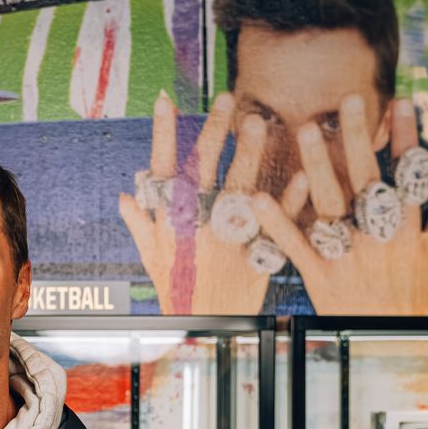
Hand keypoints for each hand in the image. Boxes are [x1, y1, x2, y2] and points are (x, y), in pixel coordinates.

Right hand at [118, 90, 306, 314]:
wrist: (206, 328)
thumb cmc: (178, 293)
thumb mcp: (153, 261)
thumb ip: (140, 226)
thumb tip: (125, 196)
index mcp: (169, 224)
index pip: (162, 170)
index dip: (163, 135)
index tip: (165, 102)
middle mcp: (195, 227)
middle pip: (204, 170)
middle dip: (214, 131)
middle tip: (226, 99)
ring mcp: (225, 239)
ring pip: (238, 187)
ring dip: (250, 153)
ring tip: (259, 121)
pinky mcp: (255, 254)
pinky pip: (275, 223)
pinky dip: (290, 200)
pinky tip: (301, 174)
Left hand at [250, 95, 427, 314]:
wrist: (391, 346)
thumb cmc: (409, 303)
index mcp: (408, 231)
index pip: (409, 175)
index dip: (405, 139)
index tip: (402, 103)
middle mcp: (380, 238)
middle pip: (368, 179)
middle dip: (359, 138)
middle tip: (348, 100)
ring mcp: (349, 256)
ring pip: (332, 204)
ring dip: (318, 166)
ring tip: (305, 129)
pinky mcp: (321, 276)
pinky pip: (296, 245)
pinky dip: (276, 222)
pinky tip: (257, 198)